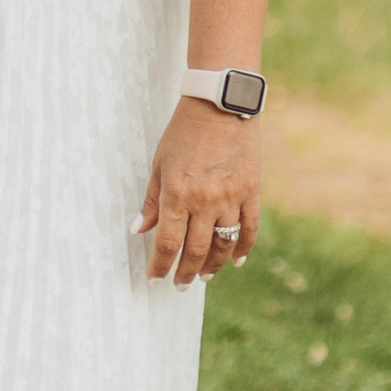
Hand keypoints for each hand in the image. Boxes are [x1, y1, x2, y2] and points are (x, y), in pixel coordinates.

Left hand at [138, 99, 258, 286]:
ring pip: (223, 244)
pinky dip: (243, 248)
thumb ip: (152, 201)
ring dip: (213, 265)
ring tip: (204, 276)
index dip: (160, 265)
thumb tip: (139, 231)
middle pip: (196, 249)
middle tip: (180, 285)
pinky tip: (236, 261)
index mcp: (177, 194)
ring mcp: (231, 197)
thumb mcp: (159, 164)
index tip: (155, 279)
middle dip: (185, 272)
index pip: (168, 242)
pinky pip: (249, 227)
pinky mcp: (251, 191)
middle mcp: (204, 201)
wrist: (219, 105)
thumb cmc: (183, 133)